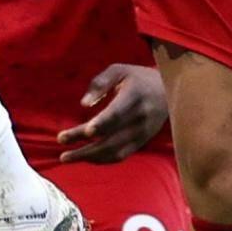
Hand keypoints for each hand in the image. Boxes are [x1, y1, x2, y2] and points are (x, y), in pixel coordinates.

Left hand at [54, 61, 170, 162]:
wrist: (170, 91)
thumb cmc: (137, 78)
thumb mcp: (119, 71)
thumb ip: (99, 84)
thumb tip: (83, 104)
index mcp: (135, 96)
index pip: (117, 114)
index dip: (102, 123)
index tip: (86, 131)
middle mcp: (140, 118)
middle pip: (111, 137)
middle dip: (86, 144)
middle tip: (61, 144)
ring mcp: (142, 133)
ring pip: (115, 151)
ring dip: (90, 157)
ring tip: (66, 157)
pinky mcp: (142, 142)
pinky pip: (121, 155)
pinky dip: (102, 159)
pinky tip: (85, 158)